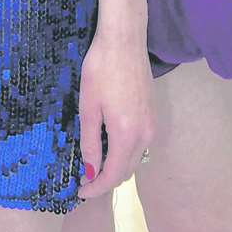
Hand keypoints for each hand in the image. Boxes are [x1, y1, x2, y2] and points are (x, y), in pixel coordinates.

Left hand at [77, 29, 153, 197]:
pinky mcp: (152, 114)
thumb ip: (91, 141)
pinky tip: (109, 144)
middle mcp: (145, 135)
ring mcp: (152, 125)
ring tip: (93, 163)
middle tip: (83, 178)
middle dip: (105, 179)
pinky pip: (139, 145)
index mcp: (127, 135)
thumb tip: (90, 171)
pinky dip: (124, 152)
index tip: (79, 191)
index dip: (96, 187)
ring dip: (116, 167)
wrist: (124, 39)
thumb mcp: (89, 106)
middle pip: (126, 171)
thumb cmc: (101, 69)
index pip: (112, 175)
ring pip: (134, 159)